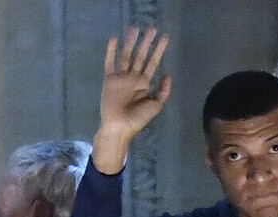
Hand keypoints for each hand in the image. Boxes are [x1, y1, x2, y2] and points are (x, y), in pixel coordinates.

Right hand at [93, 26, 171, 173]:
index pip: (153, 63)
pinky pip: (110, 62)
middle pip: (141, 55)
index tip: (164, 38)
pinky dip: (111, 51)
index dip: (159, 50)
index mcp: (144, 83)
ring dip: (131, 42)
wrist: (120, 127)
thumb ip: (163, 91)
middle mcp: (133, 77)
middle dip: (146, 42)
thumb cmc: (138, 119)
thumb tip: (168, 75)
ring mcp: (121, 77)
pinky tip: (114, 39)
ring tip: (135, 28)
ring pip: (127, 55)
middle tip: (152, 28)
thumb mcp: (156, 105)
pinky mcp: (109, 79)